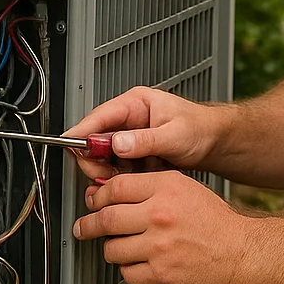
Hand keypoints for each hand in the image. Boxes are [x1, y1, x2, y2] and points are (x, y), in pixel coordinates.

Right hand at [65, 86, 224, 181]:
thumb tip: (117, 143)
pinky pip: (116, 166)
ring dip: (110, 171)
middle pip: (95, 139)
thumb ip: (145, 140)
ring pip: (104, 156)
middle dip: (97, 160)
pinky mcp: (133, 152)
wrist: (215, 142)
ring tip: (129, 178)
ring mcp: (130, 136)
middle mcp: (128, 118)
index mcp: (135, 103)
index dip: (81, 133)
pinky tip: (136, 180)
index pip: (98, 116)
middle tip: (106, 177)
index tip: (69, 146)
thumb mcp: (173, 135)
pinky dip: (121, 177)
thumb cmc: (200, 129)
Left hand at [72, 171, 250, 283]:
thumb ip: (148, 187)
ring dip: (113, 248)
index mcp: (166, 189)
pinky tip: (141, 262)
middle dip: (89, 224)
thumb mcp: (183, 188)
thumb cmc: (213, 221)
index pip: (116, 188)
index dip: (98, 196)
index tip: (93, 202)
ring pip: (113, 249)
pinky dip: (130, 269)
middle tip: (85, 227)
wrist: (240, 251)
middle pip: (107, 219)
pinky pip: (128, 274)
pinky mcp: (162, 275)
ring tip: (123, 246)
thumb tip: (108, 192)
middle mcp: (161, 216)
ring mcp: (160, 248)